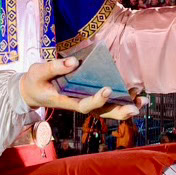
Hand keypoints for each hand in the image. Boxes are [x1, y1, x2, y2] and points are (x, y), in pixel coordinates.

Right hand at [19, 58, 144, 120]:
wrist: (31, 91)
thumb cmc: (35, 81)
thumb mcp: (38, 71)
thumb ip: (55, 67)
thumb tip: (75, 62)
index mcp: (67, 102)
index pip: (85, 105)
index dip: (97, 100)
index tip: (107, 89)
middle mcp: (79, 104)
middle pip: (102, 113)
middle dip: (119, 111)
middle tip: (136, 108)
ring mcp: (85, 102)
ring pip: (108, 109)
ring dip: (125, 106)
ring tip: (143, 101)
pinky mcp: (88, 96)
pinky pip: (107, 101)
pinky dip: (122, 98)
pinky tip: (137, 93)